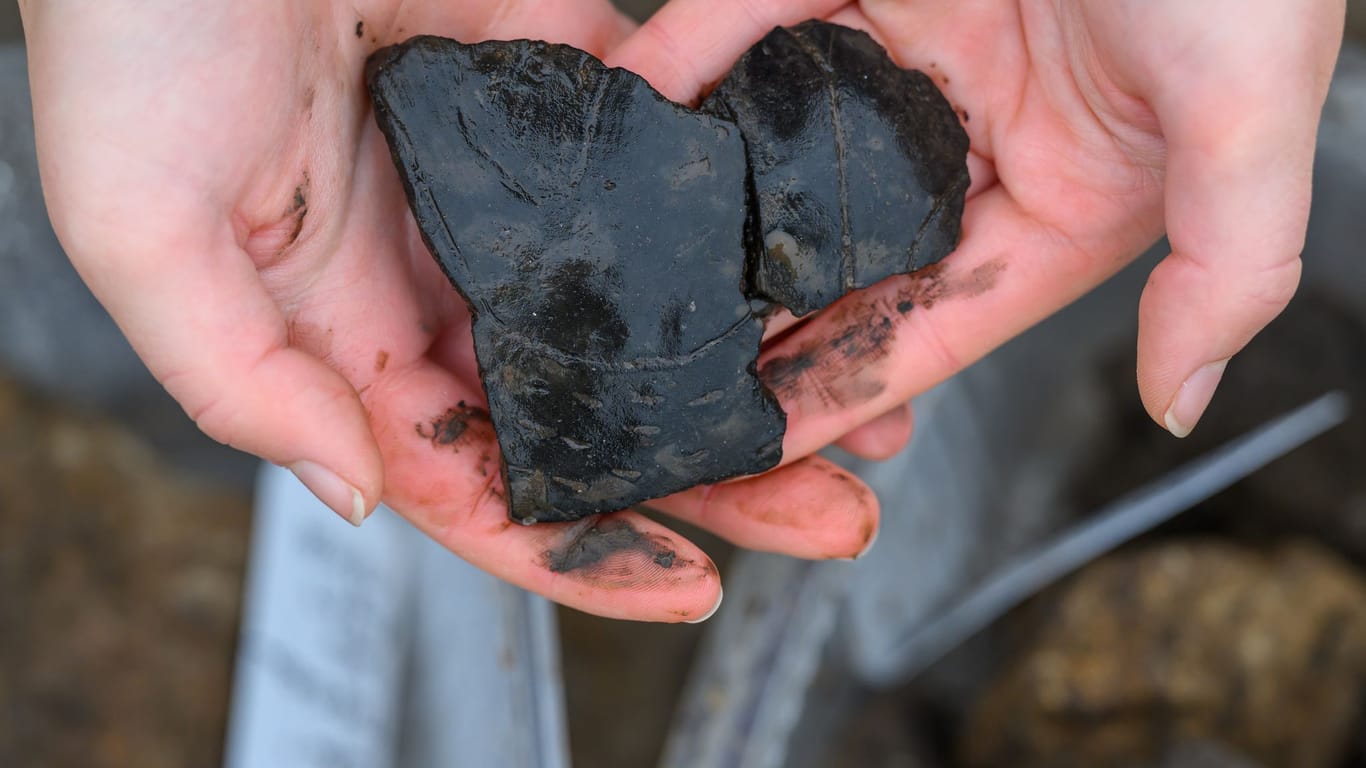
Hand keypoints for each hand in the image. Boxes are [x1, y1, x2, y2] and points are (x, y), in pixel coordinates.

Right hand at [21, 0, 879, 622]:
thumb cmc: (131, 21)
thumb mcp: (141, 227)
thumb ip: (242, 378)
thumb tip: (360, 492)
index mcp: (342, 324)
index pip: (472, 472)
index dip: (575, 546)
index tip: (688, 582)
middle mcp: (438, 267)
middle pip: (592, 402)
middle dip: (713, 469)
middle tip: (831, 507)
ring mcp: (511, 183)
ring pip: (649, 301)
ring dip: (752, 357)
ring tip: (867, 403)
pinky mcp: (566, 85)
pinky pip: (667, 168)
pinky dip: (739, 218)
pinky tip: (814, 260)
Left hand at [609, 0, 1344, 462]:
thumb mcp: (1247, 118)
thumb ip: (1223, 269)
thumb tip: (1177, 400)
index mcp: (1057, 198)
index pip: (931, 319)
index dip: (842, 387)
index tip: (754, 445)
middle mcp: (969, 138)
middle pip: (836, 251)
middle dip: (750, 314)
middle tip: (660, 370)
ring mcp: (903, 52)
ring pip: (780, 146)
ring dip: (700, 205)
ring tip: (618, 270)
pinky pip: (752, 22)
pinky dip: (690, 64)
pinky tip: (631, 119)